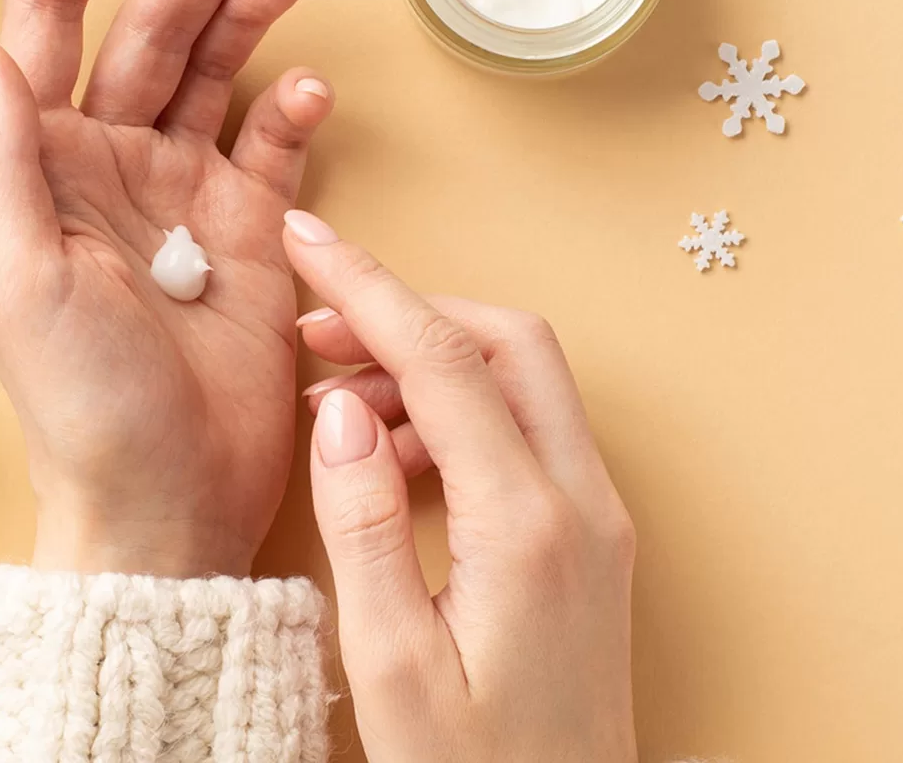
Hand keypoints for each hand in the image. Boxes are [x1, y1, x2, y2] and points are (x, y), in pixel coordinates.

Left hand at [0, 0, 332, 577]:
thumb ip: (8, 160)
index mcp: (51, 167)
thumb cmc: (84, 407)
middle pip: (159, 30)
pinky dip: (293, 117)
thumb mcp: (22, 280)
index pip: (57, 20)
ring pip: (221, 76)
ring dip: (253, 16)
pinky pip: (274, 153)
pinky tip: (306, 92)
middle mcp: (119, 169)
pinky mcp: (254, 238)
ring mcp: (190, 200)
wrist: (168, 498)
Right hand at [283, 210, 638, 761]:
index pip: (445, 360)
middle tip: (318, 334)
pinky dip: (454, 415)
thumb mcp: (391, 663)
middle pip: (507, 342)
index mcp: (529, 525)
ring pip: (519, 381)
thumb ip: (364, 524)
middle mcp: (581, 503)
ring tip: (338, 405)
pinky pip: (523, 433)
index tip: (309, 240)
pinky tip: (391, 455)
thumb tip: (339, 411)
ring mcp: (593, 517)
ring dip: (428, 367)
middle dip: (409, 313)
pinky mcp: (584, 536)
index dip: (368, 288)